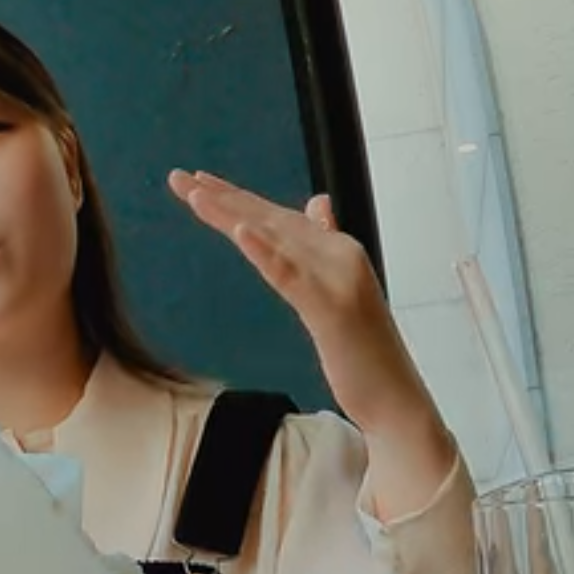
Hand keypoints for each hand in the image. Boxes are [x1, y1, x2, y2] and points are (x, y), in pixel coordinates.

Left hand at [166, 169, 459, 517]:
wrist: (395, 396)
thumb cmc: (363, 352)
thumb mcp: (336, 294)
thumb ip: (325, 245)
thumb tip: (317, 203)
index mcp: (334, 251)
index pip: (276, 217)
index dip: (236, 198)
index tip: (196, 181)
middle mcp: (337, 254)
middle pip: (269, 218)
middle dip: (222, 197)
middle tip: (178, 177)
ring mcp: (336, 278)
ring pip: (274, 237)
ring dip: (232, 212)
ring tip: (195, 193)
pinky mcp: (331, 308)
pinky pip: (291, 275)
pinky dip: (264, 250)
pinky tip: (238, 231)